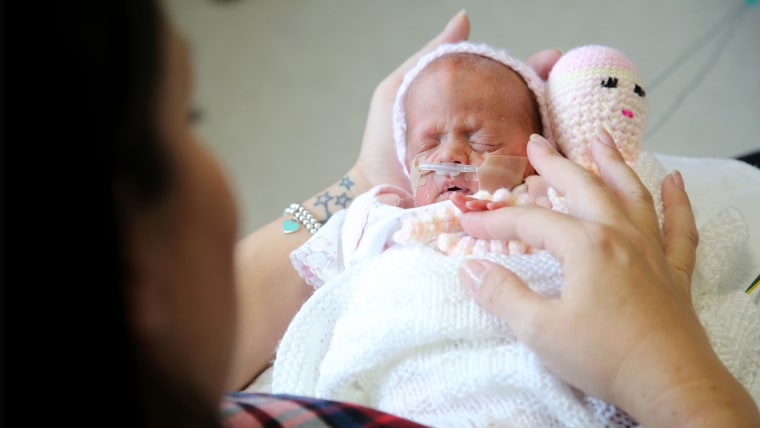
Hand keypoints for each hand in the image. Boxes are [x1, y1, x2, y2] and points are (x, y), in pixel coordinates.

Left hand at [353, 13, 561, 193]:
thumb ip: (430, 58)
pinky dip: (542, 175)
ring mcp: (491, 172)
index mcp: (472, 116)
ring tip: (575, 116)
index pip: (513, 90)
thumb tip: (464, 20)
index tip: (552, 58)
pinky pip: (521, 186)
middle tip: (569, 82)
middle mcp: (488, 142)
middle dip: (554, 98)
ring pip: (534, 151)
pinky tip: (558, 160)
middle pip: (531, 117)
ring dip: (556, 135)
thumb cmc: (382, 146)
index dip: (536, 72)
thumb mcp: (399, 92)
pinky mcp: (488, 199)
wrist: (374, 193)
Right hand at [457, 132, 758, 425]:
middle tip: (536, 143)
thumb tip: (470, 268)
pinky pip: (679, 227)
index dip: (494, 221)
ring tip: (600, 139)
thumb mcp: (540, 329)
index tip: (467, 223)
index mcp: (585, 245)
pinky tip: (675, 181)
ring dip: (613, 164)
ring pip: (631, 194)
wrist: (670, 382)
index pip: (530, 222)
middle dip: (555, 164)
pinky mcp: (674, 270)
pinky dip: (678, 200)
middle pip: (583, 187)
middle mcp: (620, 235)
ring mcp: (652, 249)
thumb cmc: (604, 356)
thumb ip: (502, 294)